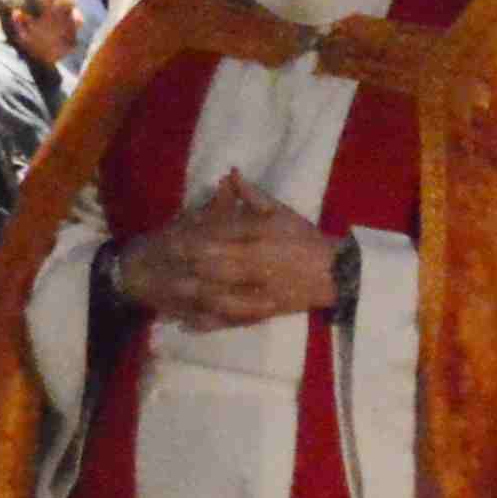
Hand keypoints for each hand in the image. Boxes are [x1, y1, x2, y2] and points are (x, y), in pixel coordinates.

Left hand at [131, 178, 341, 329]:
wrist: (334, 273)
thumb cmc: (305, 239)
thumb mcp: (282, 213)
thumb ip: (252, 196)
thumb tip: (229, 174)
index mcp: (260, 239)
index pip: (221, 237)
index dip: (194, 239)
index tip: (172, 237)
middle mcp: (256, 266)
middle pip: (215, 266)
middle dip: (188, 265)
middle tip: (162, 263)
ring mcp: (258, 292)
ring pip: (220, 294)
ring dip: (194, 293)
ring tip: (170, 290)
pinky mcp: (260, 313)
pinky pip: (231, 319)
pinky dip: (210, 323)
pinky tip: (188, 323)